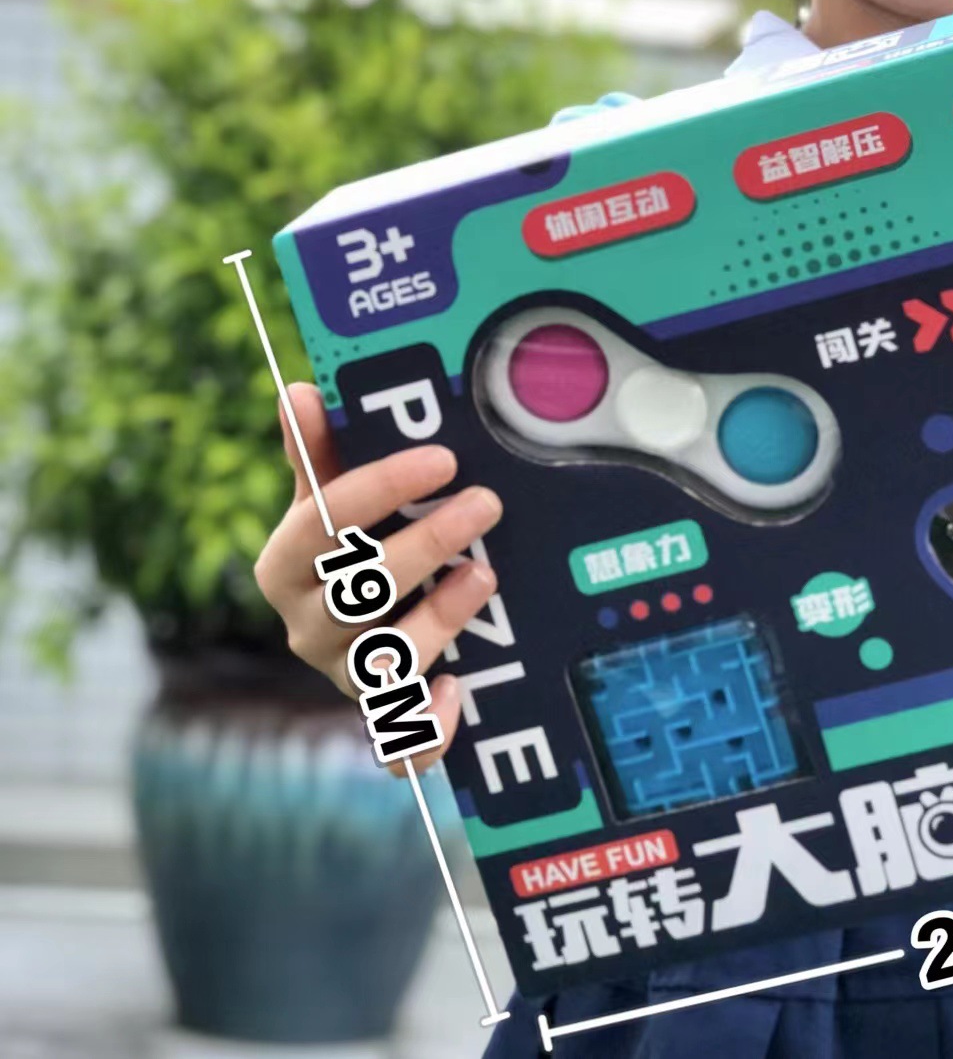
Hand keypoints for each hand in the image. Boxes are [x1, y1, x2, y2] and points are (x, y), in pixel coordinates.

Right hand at [254, 380, 503, 776]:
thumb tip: (299, 390)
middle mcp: (306, 627)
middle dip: (427, 543)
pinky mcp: (381, 717)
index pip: (325, 523)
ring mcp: (344, 676)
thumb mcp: (328, 502)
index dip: (382, 488)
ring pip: (383, 659)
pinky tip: (458, 689)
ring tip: (486, 573)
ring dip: (439, 617)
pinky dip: (425, 726)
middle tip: (487, 503)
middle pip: (360, 589)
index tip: (443, 459)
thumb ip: (319, 452)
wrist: (357, 631)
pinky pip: (397, 743)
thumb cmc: (349, 550)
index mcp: (286, 566)